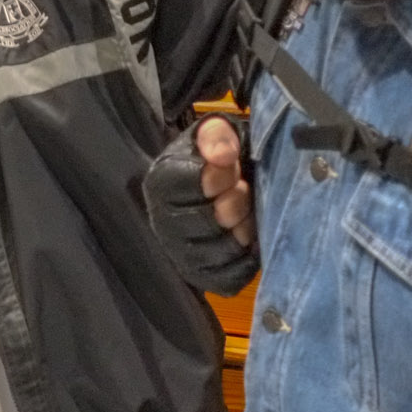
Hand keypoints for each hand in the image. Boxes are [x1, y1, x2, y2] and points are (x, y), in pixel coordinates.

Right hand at [142, 113, 258, 296]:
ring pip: (222, 249)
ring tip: (247, 213)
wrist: (220, 189)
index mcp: (161, 183)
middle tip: (243, 190)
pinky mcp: (203, 277)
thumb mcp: (217, 134)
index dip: (217, 176)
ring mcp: (181, 254)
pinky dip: (249, 256)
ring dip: (244, 230)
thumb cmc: (219, 159)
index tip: (232, 168)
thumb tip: (223, 155)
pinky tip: (250, 237)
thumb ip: (217, 134)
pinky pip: (232, 275)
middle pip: (207, 219)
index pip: (185, 184)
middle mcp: (162, 223)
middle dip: (235, 204)